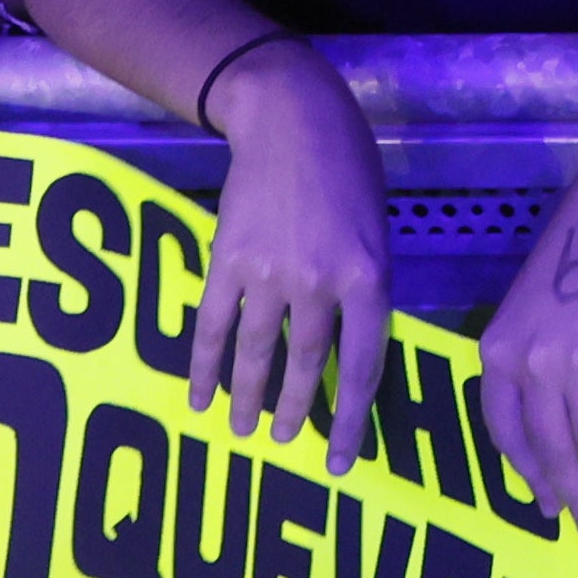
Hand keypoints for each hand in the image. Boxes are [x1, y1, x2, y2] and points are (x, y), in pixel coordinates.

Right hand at [183, 39, 388, 471]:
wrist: (290, 118)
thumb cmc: (348, 166)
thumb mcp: (377, 228)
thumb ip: (365, 284)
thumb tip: (349, 338)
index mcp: (368, 277)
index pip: (362, 365)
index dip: (350, 418)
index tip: (338, 459)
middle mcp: (319, 283)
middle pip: (308, 365)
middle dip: (298, 412)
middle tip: (288, 445)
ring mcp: (268, 274)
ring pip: (258, 352)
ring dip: (249, 397)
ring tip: (242, 431)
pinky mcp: (227, 262)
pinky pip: (213, 325)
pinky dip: (205, 365)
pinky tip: (199, 396)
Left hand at [479, 127, 577, 563]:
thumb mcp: (539, 306)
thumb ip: (540, 361)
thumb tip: (566, 420)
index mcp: (497, 349)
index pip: (504, 433)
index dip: (531, 477)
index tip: (549, 508)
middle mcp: (527, 363)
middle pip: (551, 453)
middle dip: (576, 503)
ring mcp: (573, 364)